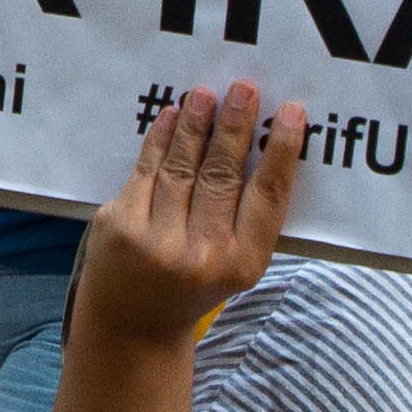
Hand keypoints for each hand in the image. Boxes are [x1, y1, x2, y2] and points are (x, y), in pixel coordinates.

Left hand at [82, 81, 304, 348]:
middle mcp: (201, 254)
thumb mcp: (236, 263)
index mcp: (242, 264)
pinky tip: (173, 115)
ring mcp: (156, 239)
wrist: (134, 323)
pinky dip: (160, 139)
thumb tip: (266, 144)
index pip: (267, 197)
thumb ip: (251, 216)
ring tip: (207, 94)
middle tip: (245, 89)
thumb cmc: (195, 284)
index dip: (280, 152)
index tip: (290, 113)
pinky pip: (146, 170)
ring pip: (182, 167)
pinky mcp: (121, 225)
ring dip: (196, 125)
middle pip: (222, 175)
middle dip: (234, 127)